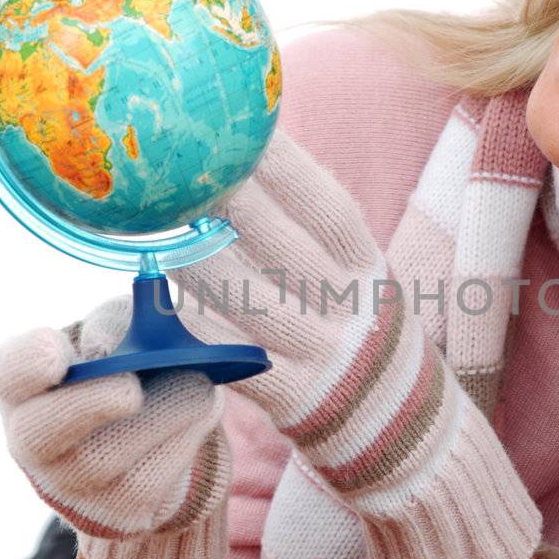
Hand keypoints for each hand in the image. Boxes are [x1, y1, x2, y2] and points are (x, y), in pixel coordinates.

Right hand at [0, 296, 230, 558]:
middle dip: (86, 406)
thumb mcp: (126, 326)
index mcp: (26, 383)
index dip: (28, 364)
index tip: (56, 350)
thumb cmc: (132, 362)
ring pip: (102, 461)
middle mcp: (33, 438)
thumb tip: (111, 344)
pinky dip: (182, 441)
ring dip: (158, 417)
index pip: (10, 373)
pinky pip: (148, 482)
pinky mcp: (117, 513)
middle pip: (39, 432)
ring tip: (198, 383)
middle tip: (129, 388)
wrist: (162, 429)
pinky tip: (202, 410)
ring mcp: (69, 484)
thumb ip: (119, 323)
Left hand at [170, 128, 541, 558]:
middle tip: (174, 163)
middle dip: (228, 200)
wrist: (404, 435)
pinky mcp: (292, 401)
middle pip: (284, 243)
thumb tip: (245, 147)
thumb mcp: (355, 275)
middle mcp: (352, 306)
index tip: (236, 123)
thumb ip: (308, 226)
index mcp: (369, 265)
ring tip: (154, 228)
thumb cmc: (355, 331)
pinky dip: (198, 331)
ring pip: (251, 302)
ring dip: (198, 262)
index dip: (282, 164)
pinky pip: (235, 360)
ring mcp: (324, 356)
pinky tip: (162, 304)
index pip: (326, 204)